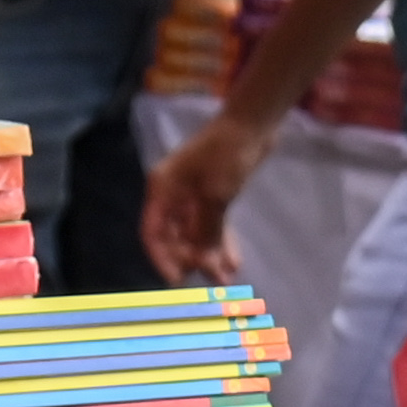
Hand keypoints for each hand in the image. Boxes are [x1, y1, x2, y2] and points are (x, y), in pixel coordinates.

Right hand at [143, 115, 271, 281]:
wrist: (253, 125)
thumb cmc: (227, 154)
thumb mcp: (216, 195)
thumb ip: (207, 230)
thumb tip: (203, 263)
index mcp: (162, 190)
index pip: (153, 232)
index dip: (162, 259)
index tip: (177, 281)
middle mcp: (173, 195)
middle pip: (175, 237)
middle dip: (192, 260)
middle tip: (214, 281)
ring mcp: (193, 196)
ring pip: (196, 233)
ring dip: (209, 255)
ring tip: (227, 279)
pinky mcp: (213, 196)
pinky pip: (212, 225)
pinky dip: (221, 242)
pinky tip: (233, 261)